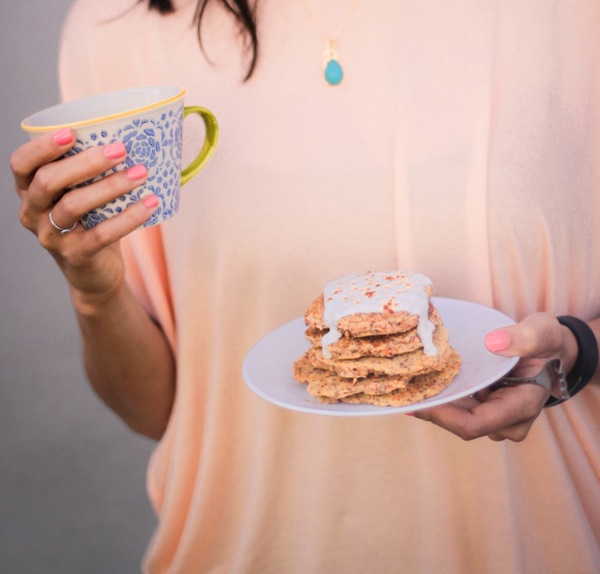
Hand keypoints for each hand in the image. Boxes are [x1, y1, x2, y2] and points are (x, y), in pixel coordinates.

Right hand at [10, 129, 157, 300]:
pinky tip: (150, 204)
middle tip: (120, 149)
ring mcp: (51, 237)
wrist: (95, 275)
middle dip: (85, 162)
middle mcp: (33, 214)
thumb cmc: (90, 223)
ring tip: (141, 173)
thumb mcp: (83, 195)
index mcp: (30, 192)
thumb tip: (129, 137)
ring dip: (111, 186)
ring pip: (74, 205)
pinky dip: (128, 217)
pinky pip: (102, 234)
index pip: (21, 164)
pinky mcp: (76, 256)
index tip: (72, 132)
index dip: (42, 146)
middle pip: (48, 181)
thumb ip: (90, 172)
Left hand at [413, 312, 576, 441]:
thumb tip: (495, 342)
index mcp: (520, 407)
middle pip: (456, 422)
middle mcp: (504, 421)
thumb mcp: (543, 333)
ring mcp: (492, 417)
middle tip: (398, 388)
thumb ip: (526, 337)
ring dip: (430, 401)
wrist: (550, 352)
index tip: (414, 402)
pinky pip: (454, 407)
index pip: (472, 425)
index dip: (441, 417)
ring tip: (402, 382)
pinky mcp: (481, 408)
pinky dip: (437, 395)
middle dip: (429, 407)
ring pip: (453, 416)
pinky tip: (416, 380)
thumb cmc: (547, 344)